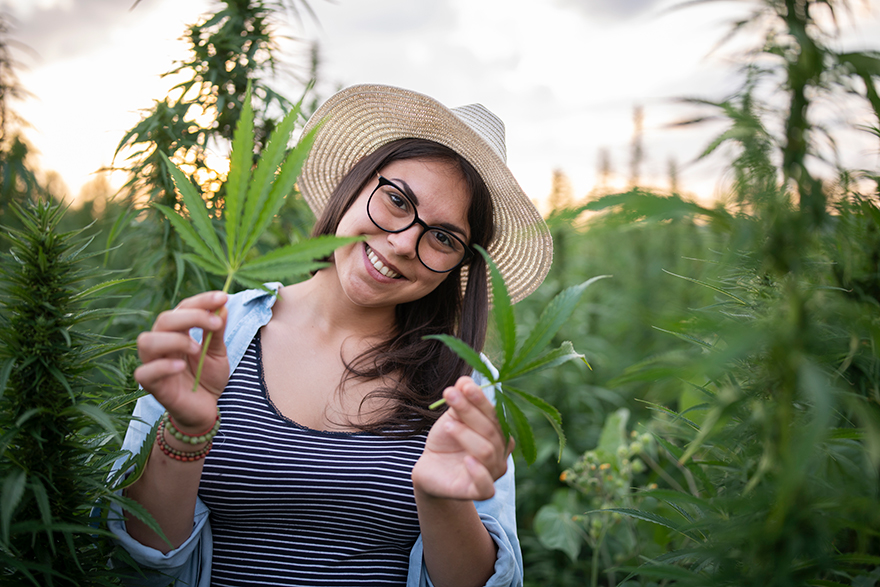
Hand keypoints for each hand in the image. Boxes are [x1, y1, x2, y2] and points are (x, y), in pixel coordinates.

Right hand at [134, 291, 228, 433]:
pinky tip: (181, 367)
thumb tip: (222, 306)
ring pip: (146, 341)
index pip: (183, 308)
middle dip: (191, 317)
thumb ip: (217, 332)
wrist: (206, 409)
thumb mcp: (217, 353)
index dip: (201, 301)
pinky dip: (162, 367)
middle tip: (215, 324)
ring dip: (175, 340)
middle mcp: (161, 344)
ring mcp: (154, 364)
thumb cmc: (207, 378)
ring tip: (196, 348)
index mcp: (177, 332)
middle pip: (164, 319)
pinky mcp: (151, 385)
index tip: (222, 297)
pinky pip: (144, 372)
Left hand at [412, 376, 513, 501]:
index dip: (480, 399)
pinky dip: (478, 471)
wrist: (431, 468)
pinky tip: (466, 459)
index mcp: (500, 432)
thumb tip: (464, 379)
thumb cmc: (446, 441)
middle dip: (470, 411)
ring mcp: (493, 473)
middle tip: (450, 395)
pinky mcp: (480, 492)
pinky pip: (487, 485)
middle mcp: (501, 453)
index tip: (463, 384)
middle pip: (491, 430)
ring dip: (466, 435)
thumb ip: (460, 400)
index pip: (495, 414)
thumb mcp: (451, 417)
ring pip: (487, 451)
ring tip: (447, 426)